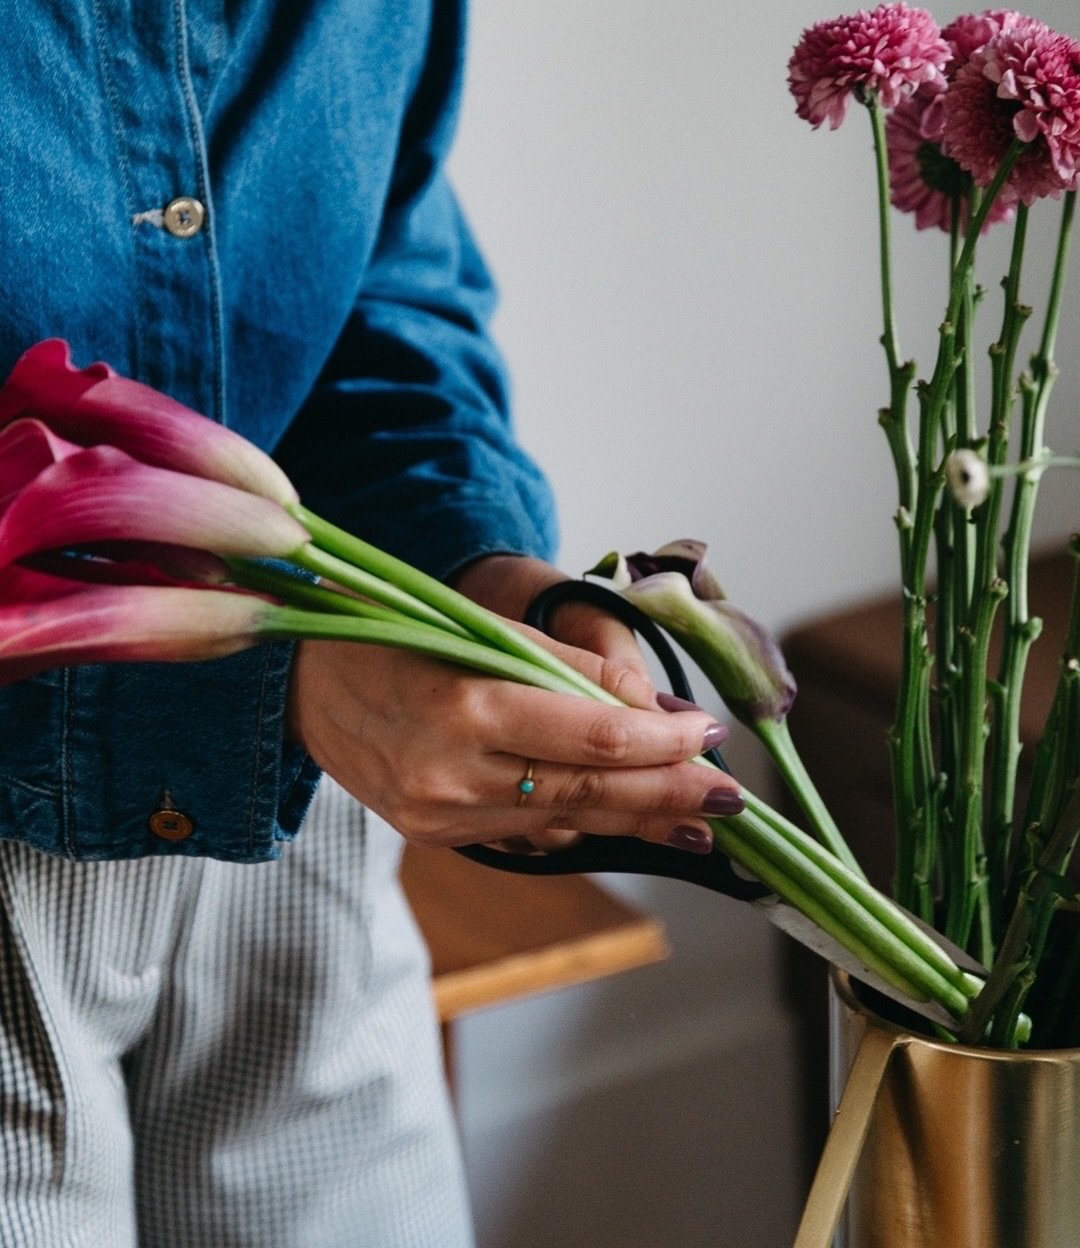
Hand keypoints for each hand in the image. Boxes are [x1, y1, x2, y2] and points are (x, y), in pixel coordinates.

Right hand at [286, 556, 741, 851]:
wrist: (303, 685)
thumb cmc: (396, 637)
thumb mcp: (480, 628)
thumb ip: (567, 667)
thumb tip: (650, 706)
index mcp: (467, 708)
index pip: (594, 740)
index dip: (662, 743)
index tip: (708, 735)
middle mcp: (454, 775)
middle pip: (588, 794)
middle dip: (667, 794)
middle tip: (729, 797)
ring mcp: (442, 815)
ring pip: (564, 823)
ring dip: (636, 818)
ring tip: (696, 817)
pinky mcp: (436, 836)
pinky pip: (527, 832)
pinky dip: (581, 824)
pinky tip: (624, 820)